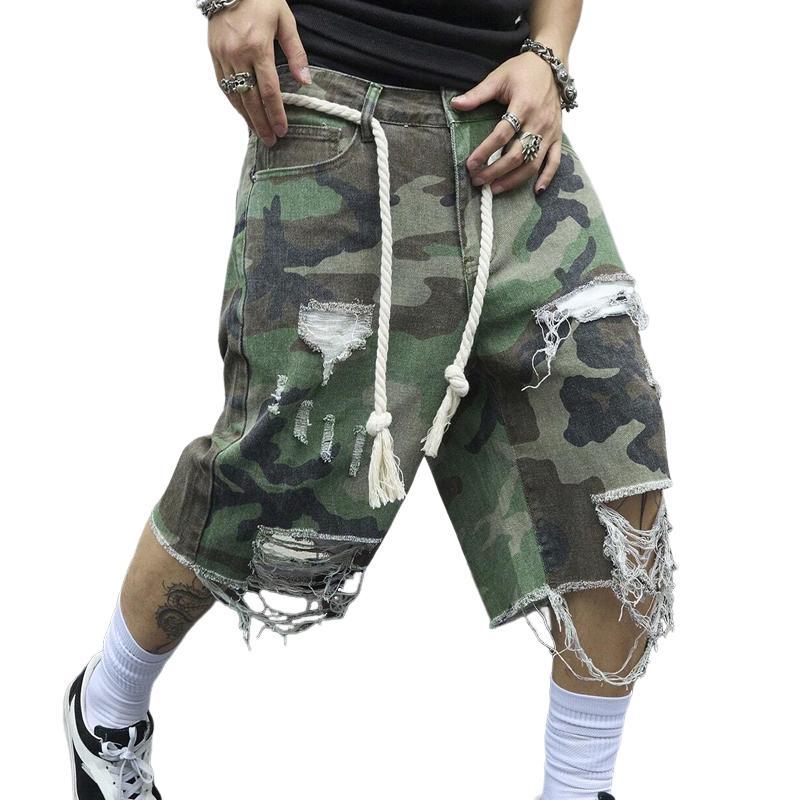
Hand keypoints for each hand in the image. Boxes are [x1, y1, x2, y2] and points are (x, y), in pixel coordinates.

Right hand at [208, 0, 310, 144]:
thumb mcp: (285, 20)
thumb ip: (296, 53)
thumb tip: (305, 82)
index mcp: (258, 47)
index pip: (269, 91)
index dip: (276, 114)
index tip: (282, 130)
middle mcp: (238, 54)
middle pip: (251, 99)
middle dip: (262, 124)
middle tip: (271, 141)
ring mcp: (223, 55)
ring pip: (235, 95)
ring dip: (247, 118)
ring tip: (258, 133)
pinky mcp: (214, 53)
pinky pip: (223, 85)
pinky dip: (234, 102)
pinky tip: (243, 113)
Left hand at [450, 52, 562, 194]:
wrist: (551, 64)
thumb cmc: (522, 71)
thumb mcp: (498, 77)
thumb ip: (477, 94)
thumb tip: (456, 104)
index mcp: (523, 106)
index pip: (501, 135)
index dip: (485, 151)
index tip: (470, 164)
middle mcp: (538, 122)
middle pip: (516, 155)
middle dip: (495, 171)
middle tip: (477, 180)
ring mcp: (550, 132)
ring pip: (533, 163)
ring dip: (514, 180)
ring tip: (495, 188)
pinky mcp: (557, 136)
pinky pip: (555, 161)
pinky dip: (547, 177)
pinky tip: (536, 191)